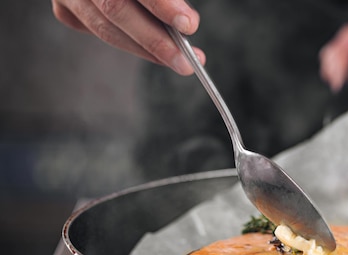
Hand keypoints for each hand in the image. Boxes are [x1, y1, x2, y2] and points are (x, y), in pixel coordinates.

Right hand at [51, 0, 204, 74]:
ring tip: (179, 61)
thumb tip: (183, 20)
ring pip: (105, 28)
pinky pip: (98, 30)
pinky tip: (155, 53)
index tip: (188, 24)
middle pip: (115, 9)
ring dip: (145, 50)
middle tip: (187, 61)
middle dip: (156, 40)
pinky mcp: (64, 6)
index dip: (162, 5)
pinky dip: (130, 43)